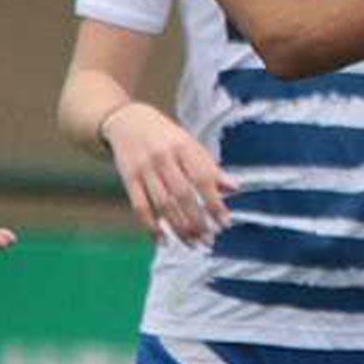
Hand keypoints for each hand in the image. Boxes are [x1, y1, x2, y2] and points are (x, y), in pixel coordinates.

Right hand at [100, 101, 235, 245]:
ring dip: (179, 228)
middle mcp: (163, 157)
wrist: (128, 121)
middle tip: (209, 239)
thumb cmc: (165, 136)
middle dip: (198, 220)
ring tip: (193, 243)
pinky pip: (140, 207)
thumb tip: (235, 187)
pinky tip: (163, 240)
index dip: (214, 202)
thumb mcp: (190, 144)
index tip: (224, 222)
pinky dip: (151, 226)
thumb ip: (210, 167)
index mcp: (183, 146)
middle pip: (182, 195)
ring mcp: (144, 169)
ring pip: (163, 205)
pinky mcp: (128, 179)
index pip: (202, 177)